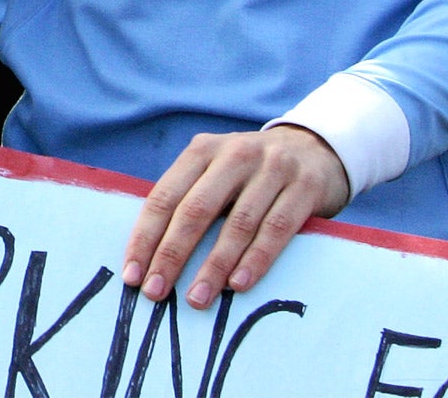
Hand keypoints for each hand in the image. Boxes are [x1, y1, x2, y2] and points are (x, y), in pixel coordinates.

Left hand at [123, 127, 349, 307]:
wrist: (316, 148)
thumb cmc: (251, 172)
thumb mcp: (217, 170)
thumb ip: (190, 198)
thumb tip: (152, 254)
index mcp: (202, 150)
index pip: (164, 196)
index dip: (146, 237)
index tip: (131, 274)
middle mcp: (233, 155)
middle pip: (195, 210)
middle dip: (171, 255)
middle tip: (156, 291)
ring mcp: (271, 169)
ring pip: (236, 224)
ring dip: (213, 266)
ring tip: (196, 298)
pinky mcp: (304, 188)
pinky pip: (276, 229)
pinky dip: (255, 259)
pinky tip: (238, 284)